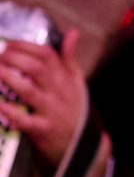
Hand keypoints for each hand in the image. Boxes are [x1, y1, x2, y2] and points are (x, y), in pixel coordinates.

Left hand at [0, 29, 85, 167]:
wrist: (83, 144)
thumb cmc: (75, 108)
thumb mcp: (78, 81)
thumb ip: (71, 57)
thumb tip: (73, 32)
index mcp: (65, 78)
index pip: (47, 54)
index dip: (26, 46)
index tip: (10, 44)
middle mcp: (57, 91)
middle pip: (36, 68)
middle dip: (15, 59)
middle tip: (0, 56)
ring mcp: (50, 110)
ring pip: (27, 90)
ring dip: (8, 78)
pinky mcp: (42, 130)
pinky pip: (24, 120)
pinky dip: (10, 111)